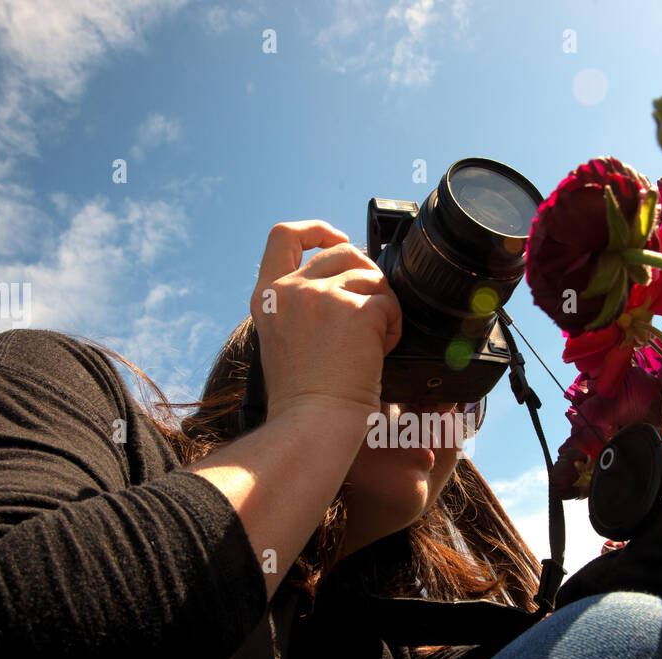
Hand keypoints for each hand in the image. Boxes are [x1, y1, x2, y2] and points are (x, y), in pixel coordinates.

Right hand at [250, 220, 402, 421]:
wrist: (311, 424)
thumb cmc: (302, 398)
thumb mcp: (281, 340)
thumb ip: (298, 307)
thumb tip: (338, 281)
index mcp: (267, 296)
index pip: (283, 235)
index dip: (317, 230)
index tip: (336, 239)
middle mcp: (290, 289)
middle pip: (343, 251)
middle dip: (366, 277)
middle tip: (370, 314)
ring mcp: (322, 296)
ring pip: (372, 276)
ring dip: (382, 304)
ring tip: (374, 342)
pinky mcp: (356, 310)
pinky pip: (389, 303)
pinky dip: (393, 327)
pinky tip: (381, 353)